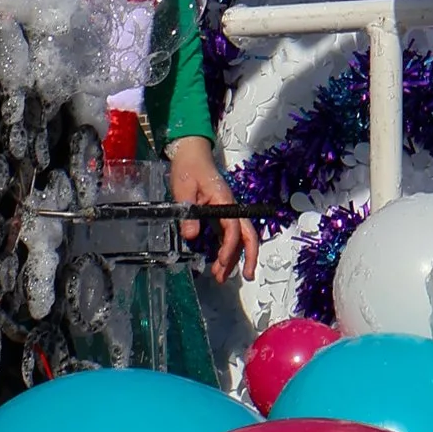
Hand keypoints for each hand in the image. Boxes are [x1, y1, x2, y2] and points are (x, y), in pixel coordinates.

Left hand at [167, 135, 256, 286]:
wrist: (192, 154)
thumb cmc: (188, 168)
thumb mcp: (183, 189)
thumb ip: (188, 212)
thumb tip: (191, 236)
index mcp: (224, 200)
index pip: (233, 227)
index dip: (229, 247)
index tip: (221, 263)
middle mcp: (231, 207)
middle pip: (248, 234)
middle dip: (249, 257)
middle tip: (245, 277)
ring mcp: (228, 211)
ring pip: (240, 238)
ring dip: (235, 258)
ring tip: (222, 277)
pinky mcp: (222, 214)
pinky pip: (230, 235)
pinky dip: (228, 251)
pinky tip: (219, 263)